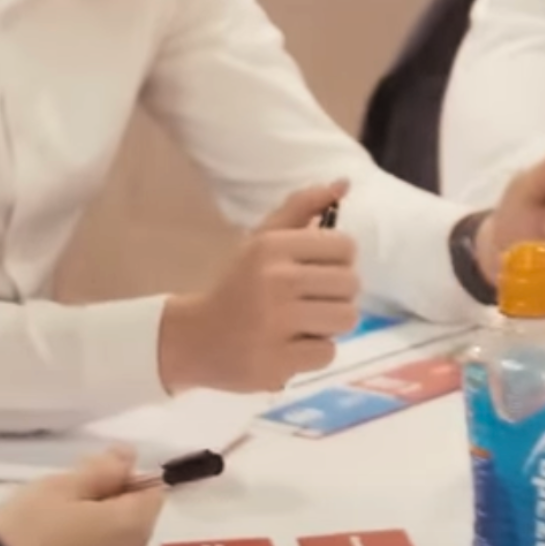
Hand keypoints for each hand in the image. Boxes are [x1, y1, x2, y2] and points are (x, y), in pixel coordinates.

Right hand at [0, 449, 165, 545]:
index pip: (151, 494)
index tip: (86, 486)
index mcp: (136, 529)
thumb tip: (129, 456)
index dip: (123, 484)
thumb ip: (101, 470)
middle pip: (135, 533)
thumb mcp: (56, 489)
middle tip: (61, 518)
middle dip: (110, 522)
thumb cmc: (22, 536)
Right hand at [158, 180, 359, 393]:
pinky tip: (289, 346)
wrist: (193, 339)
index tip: (316, 271)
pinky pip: (328, 353)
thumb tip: (344, 183)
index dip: (337, 261)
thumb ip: (302, 208)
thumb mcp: (263, 240)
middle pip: (351, 284)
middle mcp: (275, 281)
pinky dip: (313, 353)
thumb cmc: (239, 286)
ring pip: (346, 319)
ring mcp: (275, 324)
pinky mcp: (277, 362)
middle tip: (308, 300)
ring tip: (302, 323)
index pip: (345, 246)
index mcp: (272, 247)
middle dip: (335, 294)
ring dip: (329, 324)